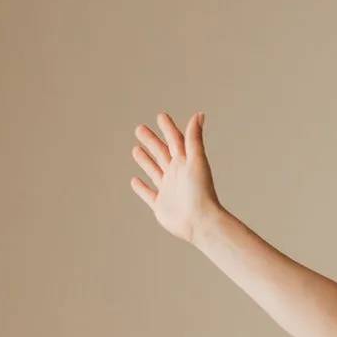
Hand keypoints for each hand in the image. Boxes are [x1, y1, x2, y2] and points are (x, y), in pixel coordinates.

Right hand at [130, 111, 219, 241]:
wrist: (201, 222)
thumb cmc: (201, 191)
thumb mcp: (196, 160)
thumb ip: (194, 138)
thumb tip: (199, 114)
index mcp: (185, 163)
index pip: (175, 141)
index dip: (168, 128)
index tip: (161, 116)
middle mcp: (177, 175)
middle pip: (162, 153)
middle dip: (152, 141)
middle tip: (139, 128)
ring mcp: (169, 190)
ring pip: (154, 171)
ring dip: (145, 160)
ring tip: (136, 149)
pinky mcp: (162, 205)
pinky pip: (149, 195)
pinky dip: (141, 188)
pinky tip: (134, 181)